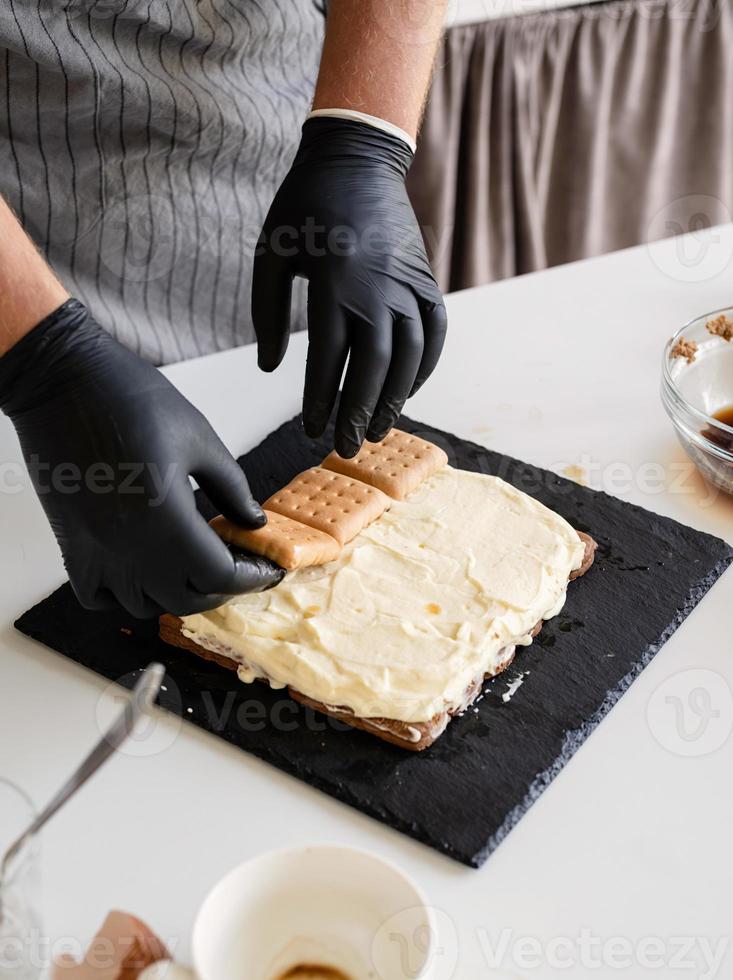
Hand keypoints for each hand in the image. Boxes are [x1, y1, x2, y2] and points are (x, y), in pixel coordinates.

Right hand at [0, 300, 283, 617]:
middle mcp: (129, 544)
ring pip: (144, 604)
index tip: (267, 568)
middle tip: (240, 565)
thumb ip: (232, 488)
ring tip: (196, 565)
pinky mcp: (71, 545)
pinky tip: (147, 568)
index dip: (250, 577)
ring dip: (177, 593)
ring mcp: (96, 549)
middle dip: (221, 588)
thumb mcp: (200, 439)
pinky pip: (99, 597)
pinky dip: (126, 595)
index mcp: (166, 517)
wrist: (65, 381)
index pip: (218, 576)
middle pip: (186, 599)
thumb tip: (254, 521)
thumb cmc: (132, 399)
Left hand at [252, 117, 446, 457]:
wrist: (357, 157)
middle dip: (360, 412)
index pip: (328, 358)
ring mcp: (409, 284)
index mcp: (334, 282)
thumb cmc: (303, 207)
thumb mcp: (270, 253)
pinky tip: (408, 391)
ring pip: (410, 355)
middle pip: (374, 367)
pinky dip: (425, 367)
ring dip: (396, 398)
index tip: (310, 429)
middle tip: (348, 446)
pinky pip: (435, 332)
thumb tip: (269, 369)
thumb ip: (266, 313)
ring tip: (380, 430)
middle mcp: (378, 288)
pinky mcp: (427, 279)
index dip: (319, 399)